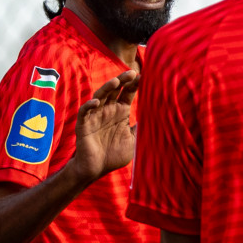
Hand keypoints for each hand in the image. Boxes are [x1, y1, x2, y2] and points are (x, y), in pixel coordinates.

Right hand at [69, 69, 139, 184]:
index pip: (127, 93)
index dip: (134, 84)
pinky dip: (89, 106)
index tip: (144, 76)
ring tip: (115, 81)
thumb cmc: (114, 154)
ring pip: (100, 96)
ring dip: (107, 88)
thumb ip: (142, 128)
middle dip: (122, 80)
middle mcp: (108, 110)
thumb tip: (159, 118)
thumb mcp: (133, 140)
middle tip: (131, 73)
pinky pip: (85, 112)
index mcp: (120, 112)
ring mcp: (95, 116)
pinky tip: (96, 102)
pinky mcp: (84, 124)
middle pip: (114, 90)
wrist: (96, 169)